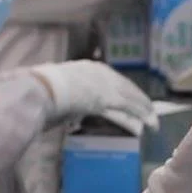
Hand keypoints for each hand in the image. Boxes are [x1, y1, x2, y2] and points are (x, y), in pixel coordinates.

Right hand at [30, 60, 158, 129]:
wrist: (38, 89)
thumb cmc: (38, 91)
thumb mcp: (53, 90)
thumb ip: (64, 97)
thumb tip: (64, 106)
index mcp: (86, 69)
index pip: (112, 81)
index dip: (124, 91)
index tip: (130, 100)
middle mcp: (99, 72)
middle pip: (125, 87)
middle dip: (138, 100)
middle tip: (149, 111)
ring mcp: (104, 84)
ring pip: (131, 97)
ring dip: (144, 110)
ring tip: (154, 122)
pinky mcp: (107, 98)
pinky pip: (129, 107)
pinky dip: (141, 115)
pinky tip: (149, 124)